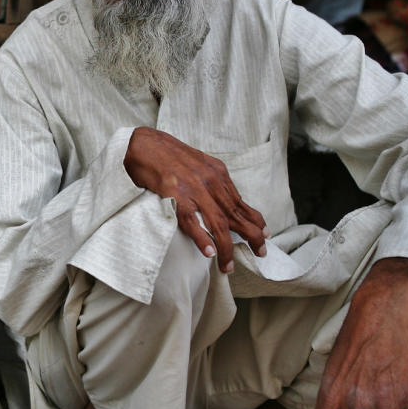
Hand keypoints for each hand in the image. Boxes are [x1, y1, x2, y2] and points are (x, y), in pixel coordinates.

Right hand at [123, 126, 266, 271]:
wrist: (142, 144)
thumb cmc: (167, 155)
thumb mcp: (197, 164)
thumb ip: (210, 181)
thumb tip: (221, 201)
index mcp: (217, 173)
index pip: (240, 202)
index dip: (255, 219)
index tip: (264, 234)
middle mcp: (210, 181)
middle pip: (235, 214)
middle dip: (251, 235)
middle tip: (261, 252)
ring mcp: (193, 188)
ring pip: (217, 222)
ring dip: (225, 247)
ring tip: (228, 264)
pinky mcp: (175, 195)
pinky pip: (191, 221)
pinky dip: (202, 238)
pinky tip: (209, 252)